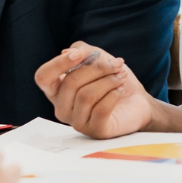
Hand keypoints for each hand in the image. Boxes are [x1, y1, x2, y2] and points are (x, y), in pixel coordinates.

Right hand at [34, 42, 153, 138]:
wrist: (138, 101)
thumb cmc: (114, 79)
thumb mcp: (99, 58)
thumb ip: (83, 51)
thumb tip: (67, 52)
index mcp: (58, 89)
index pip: (43, 77)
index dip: (59, 63)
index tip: (81, 54)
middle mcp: (62, 107)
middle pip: (70, 83)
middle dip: (98, 68)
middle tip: (117, 64)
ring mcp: (77, 122)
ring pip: (86, 95)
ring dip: (109, 80)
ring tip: (121, 77)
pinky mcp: (95, 130)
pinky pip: (101, 109)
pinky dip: (114, 94)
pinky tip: (120, 90)